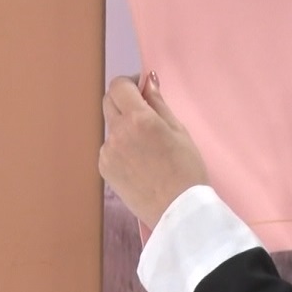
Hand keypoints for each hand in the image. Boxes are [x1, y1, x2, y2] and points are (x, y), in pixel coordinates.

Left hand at [99, 72, 208, 230]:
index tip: (143, 91)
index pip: (119, 86)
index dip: (130, 84)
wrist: (177, 210)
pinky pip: (110, 147)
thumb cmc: (186, 169)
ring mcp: (108, 152)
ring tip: (147, 145)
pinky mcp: (104, 168)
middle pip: (109, 102)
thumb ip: (159, 103)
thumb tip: (148, 81)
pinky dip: (121, 147)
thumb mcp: (179, 130)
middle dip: (124, 101)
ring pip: (111, 126)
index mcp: (139, 119)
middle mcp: (118, 132)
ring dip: (124, 125)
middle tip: (145, 113)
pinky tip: (140, 161)